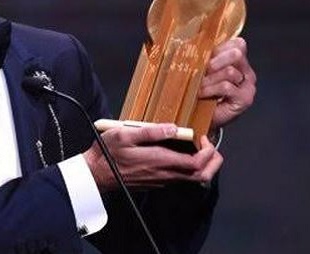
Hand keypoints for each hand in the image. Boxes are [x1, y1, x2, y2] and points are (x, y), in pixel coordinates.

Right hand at [83, 124, 222, 191]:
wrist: (96, 173)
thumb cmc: (108, 153)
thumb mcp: (125, 134)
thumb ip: (151, 131)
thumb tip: (173, 128)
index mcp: (160, 160)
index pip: (196, 163)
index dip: (207, 151)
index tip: (203, 138)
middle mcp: (164, 174)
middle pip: (200, 175)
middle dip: (213, 162)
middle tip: (211, 148)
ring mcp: (160, 180)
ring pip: (191, 179)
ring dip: (202, 165)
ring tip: (198, 149)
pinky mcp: (155, 183)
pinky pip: (179, 179)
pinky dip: (188, 168)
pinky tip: (180, 155)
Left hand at [200, 37, 256, 127]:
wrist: (203, 117)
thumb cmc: (203, 93)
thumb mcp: (204, 71)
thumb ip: (206, 57)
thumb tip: (196, 44)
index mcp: (238, 61)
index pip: (236, 44)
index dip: (219, 48)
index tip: (203, 56)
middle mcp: (246, 71)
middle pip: (236, 54)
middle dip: (215, 61)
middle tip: (202, 69)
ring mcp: (248, 86)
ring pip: (229, 71)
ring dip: (209, 78)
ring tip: (199, 85)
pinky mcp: (244, 99)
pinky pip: (227, 87)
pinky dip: (211, 89)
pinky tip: (203, 93)